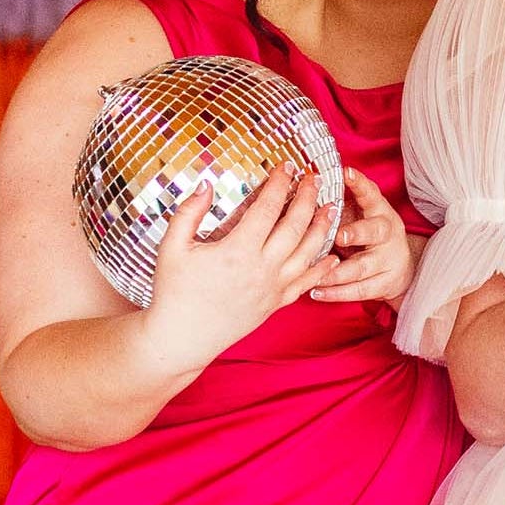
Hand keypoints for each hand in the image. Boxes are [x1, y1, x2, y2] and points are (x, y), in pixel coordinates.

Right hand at [139, 171, 338, 372]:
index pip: (267, 208)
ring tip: (331, 207)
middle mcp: (262, 269)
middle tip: (314, 178)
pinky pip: (306, 284)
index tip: (287, 166)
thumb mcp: (172, 247)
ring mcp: (273, 288)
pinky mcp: (276, 304)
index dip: (280, 184)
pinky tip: (332, 256)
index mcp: (237, 251)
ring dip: (323, 228)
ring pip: (308, 253)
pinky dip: (322, 269)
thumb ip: (189, 212)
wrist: (182, 337)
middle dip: (308, 198)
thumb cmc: (173, 292)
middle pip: (296, 226)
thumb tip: (206, 184)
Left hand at [310, 169, 414, 304]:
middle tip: (339, 235)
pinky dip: (336, 293)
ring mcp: (387, 261)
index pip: (372, 195)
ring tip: (316, 275)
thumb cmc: (370, 235)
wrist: (402, 267)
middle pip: (374, 232)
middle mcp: (388, 235)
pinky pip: (358, 291)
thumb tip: (305, 189)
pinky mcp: (383, 284)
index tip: (346, 172)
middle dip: (357, 233)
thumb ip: (340, 206)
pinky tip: (316, 291)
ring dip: (337, 272)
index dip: (360, 184)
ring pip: (362, 268)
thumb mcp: (362, 216)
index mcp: (381, 212)